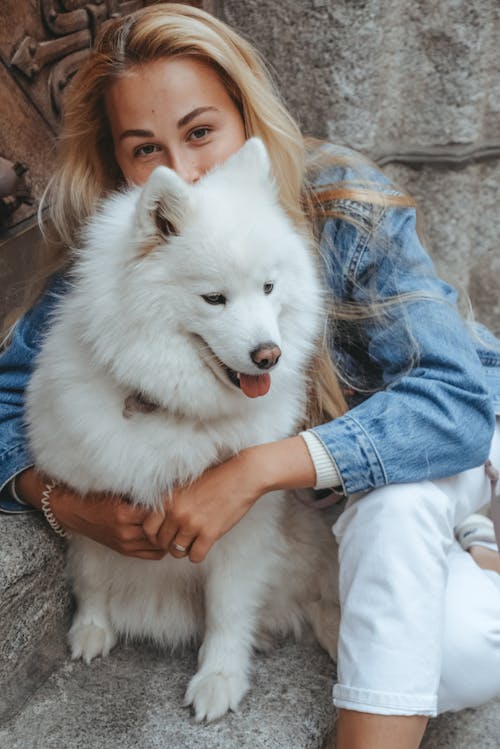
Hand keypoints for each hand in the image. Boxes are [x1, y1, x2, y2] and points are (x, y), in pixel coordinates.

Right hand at [50, 486, 167, 559]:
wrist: (74, 512)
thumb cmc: (95, 497)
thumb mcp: (117, 490)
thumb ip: (139, 493)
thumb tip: (164, 492)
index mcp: (123, 514)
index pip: (157, 513)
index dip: (170, 507)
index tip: (178, 501)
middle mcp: (125, 532)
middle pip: (161, 531)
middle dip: (172, 523)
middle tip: (183, 514)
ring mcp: (125, 544)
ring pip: (158, 545)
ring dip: (168, 536)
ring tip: (177, 525)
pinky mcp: (124, 551)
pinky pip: (151, 554)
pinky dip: (162, 546)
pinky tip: (167, 536)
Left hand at [142, 436, 316, 562]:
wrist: (242, 476)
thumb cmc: (216, 478)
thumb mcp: (186, 485)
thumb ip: (171, 502)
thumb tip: (161, 521)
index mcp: (169, 499)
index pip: (148, 528)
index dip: (154, 536)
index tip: (164, 535)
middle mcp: (177, 513)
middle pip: (162, 543)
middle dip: (169, 544)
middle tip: (180, 540)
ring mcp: (192, 524)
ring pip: (177, 552)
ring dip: (184, 550)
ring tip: (192, 542)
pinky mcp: (209, 534)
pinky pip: (195, 556)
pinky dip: (198, 554)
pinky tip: (203, 545)